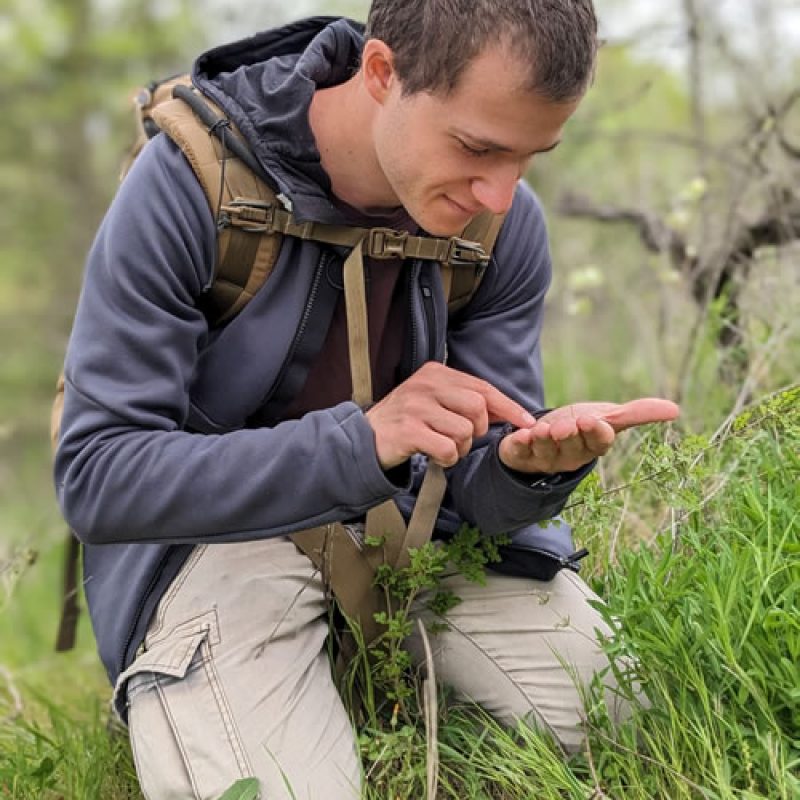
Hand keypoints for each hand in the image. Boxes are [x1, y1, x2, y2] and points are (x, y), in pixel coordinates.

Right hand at [365, 362, 536, 468]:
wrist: (364, 439)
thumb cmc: (407, 422)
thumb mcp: (434, 401)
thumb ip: (466, 401)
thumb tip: (510, 412)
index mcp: (436, 373)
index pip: (483, 388)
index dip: (509, 407)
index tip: (528, 422)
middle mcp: (426, 385)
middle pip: (478, 408)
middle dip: (477, 430)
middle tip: (460, 438)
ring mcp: (415, 407)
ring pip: (464, 431)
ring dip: (459, 447)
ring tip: (441, 446)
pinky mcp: (408, 431)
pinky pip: (447, 449)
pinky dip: (446, 458)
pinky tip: (432, 455)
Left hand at [498, 398, 679, 473]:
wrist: (543, 436)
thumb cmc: (580, 426)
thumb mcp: (607, 416)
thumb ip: (637, 413)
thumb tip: (676, 410)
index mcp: (593, 446)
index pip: (599, 443)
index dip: (596, 433)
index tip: (593, 419)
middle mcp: (570, 456)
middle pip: (573, 447)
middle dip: (571, 435)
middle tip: (568, 425)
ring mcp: (545, 457)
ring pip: (547, 451)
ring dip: (546, 440)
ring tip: (545, 429)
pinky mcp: (520, 454)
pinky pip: (520, 451)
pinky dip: (520, 443)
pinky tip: (522, 434)